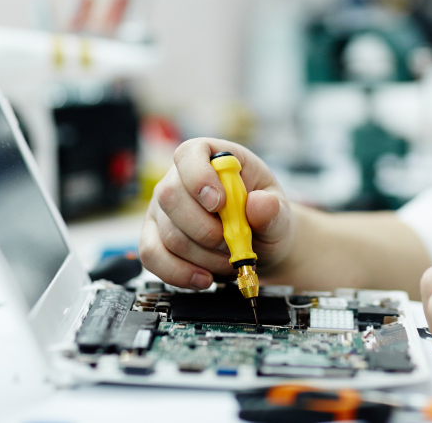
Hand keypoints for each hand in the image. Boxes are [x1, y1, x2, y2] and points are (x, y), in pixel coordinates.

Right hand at [138, 138, 294, 289]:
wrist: (258, 246)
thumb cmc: (264, 218)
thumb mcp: (279, 211)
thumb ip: (273, 208)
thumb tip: (259, 204)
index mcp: (211, 158)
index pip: (190, 153)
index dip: (199, 176)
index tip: (219, 203)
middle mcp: (178, 179)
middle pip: (170, 196)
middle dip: (206, 229)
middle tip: (233, 242)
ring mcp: (162, 209)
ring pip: (168, 234)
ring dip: (204, 256)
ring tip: (229, 259)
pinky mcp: (153, 237)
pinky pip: (152, 256)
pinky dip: (181, 273)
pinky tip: (205, 278)